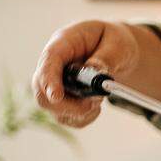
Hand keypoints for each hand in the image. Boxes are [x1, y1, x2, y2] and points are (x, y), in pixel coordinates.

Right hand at [31, 21, 160, 128]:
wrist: (118, 51)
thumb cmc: (116, 42)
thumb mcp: (118, 43)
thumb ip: (107, 57)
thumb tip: (94, 71)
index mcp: (64, 43)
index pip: (49, 61)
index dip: (49, 80)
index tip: (56, 96)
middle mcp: (54, 65)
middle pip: (42, 90)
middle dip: (66, 104)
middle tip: (94, 104)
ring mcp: (56, 83)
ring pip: (53, 108)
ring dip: (78, 112)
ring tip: (99, 100)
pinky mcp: (64, 100)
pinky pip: (66, 117)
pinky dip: (82, 118)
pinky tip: (95, 107)